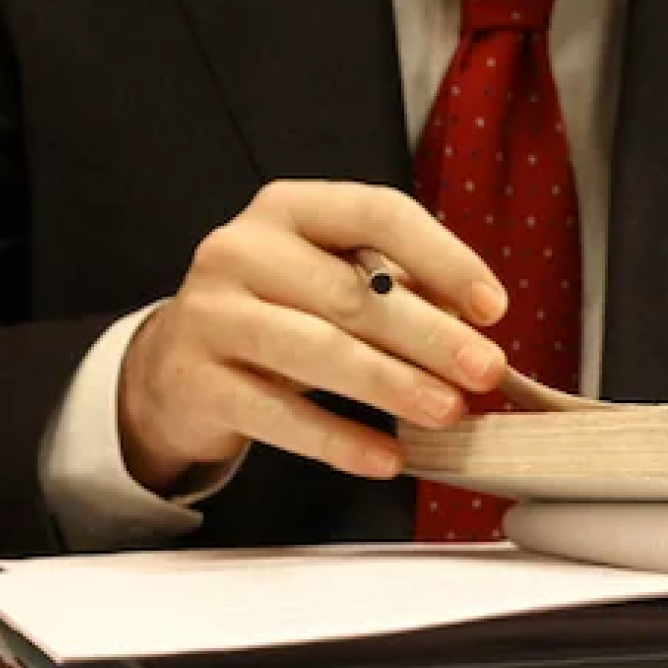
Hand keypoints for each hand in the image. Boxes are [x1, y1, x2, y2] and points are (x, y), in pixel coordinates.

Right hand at [118, 182, 510, 494]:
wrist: (174, 367)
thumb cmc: (278, 315)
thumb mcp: (332, 283)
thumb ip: (398, 289)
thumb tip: (473, 322)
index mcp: (289, 210)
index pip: (377, 214)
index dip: (444, 258)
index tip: (493, 308)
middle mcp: (242, 249)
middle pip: (354, 291)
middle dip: (431, 335)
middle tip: (486, 371)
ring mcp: (211, 315)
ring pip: (317, 349)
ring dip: (392, 384)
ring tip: (447, 411)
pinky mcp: (196, 383)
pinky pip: (279, 415)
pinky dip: (339, 439)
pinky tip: (386, 458)